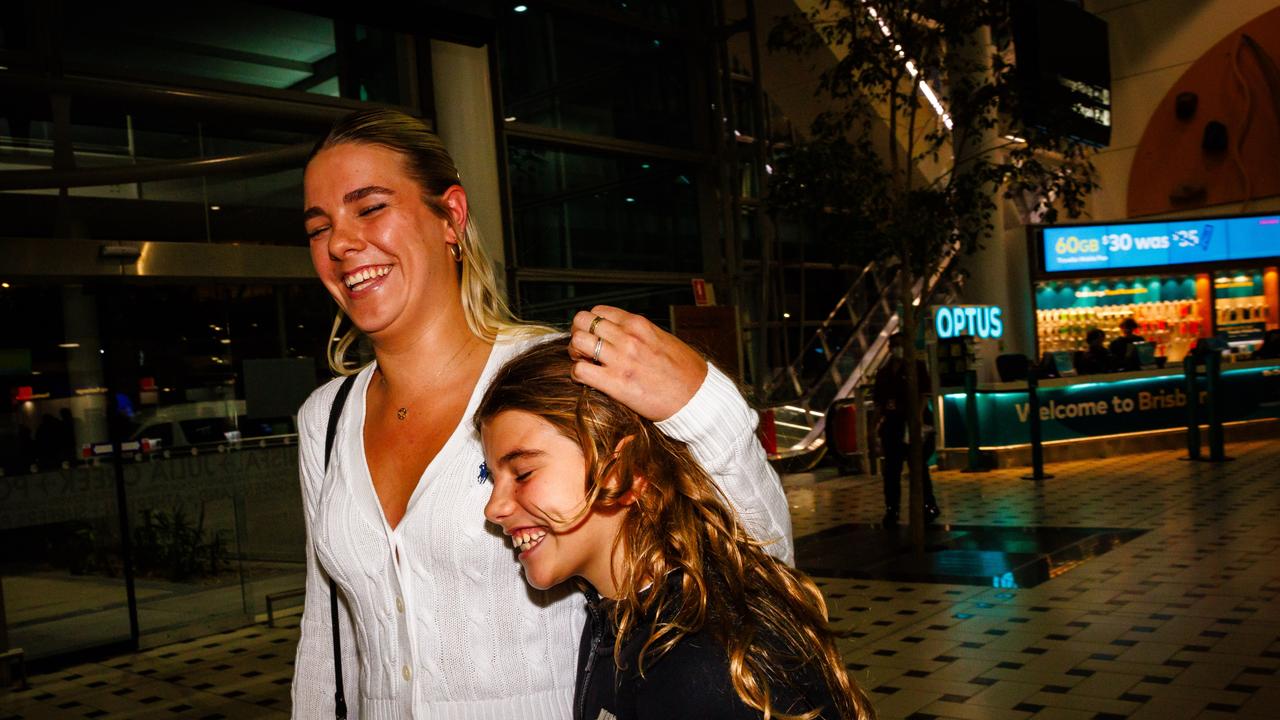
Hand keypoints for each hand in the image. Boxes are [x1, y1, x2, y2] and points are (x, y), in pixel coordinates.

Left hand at [568, 306, 707, 421]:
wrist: (697, 398)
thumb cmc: (685, 372)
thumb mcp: (663, 339)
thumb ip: (640, 333)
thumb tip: (621, 333)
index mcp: (639, 324)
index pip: (598, 311)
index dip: (591, 324)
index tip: (594, 336)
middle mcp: (627, 337)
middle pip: (582, 321)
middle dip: (579, 334)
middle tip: (585, 349)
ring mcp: (620, 359)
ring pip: (577, 342)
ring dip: (576, 354)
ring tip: (586, 364)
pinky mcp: (616, 383)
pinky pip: (580, 371)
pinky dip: (578, 375)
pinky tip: (588, 380)